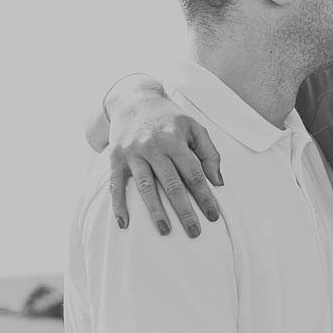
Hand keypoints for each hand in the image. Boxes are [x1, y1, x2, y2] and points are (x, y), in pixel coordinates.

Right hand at [107, 87, 223, 236]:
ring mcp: (132, 153)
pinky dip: (118, 205)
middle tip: (194, 232)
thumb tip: (218, 183)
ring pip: (145, 186)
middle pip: (171, 183)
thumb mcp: (194, 128)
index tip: (213, 216)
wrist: (133, 100)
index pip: (194, 173)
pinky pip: (115, 185)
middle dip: (184, 210)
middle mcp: (153, 147)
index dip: (204, 196)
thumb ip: (209, 153)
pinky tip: (124, 224)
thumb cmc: (170, 119)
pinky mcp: (114, 158)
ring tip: (165, 231)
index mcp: (175, 140)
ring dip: (155, 211)